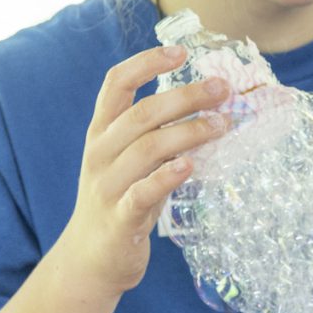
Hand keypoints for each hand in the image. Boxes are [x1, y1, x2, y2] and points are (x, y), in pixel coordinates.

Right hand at [52, 45, 228, 296]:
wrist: (91, 260)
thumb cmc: (121, 202)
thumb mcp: (131, 162)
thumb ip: (158, 136)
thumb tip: (210, 109)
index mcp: (102, 133)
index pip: (116, 84)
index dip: (146, 63)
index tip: (181, 52)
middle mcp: (101, 153)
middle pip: (141, 114)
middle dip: (184, 96)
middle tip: (222, 89)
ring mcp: (107, 185)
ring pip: (146, 148)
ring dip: (188, 132)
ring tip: (222, 125)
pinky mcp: (120, 218)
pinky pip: (142, 192)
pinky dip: (166, 177)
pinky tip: (190, 165)